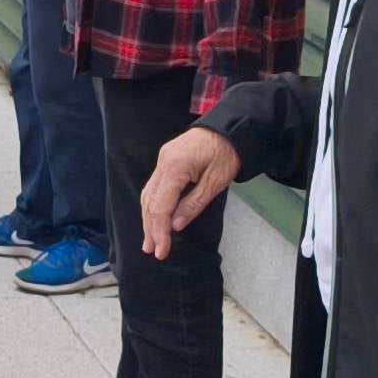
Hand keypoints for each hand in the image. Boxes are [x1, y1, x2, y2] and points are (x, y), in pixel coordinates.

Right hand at [141, 128, 242, 259]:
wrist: (229, 127)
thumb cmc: (226, 153)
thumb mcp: (216, 182)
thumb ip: (194, 204)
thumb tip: (176, 225)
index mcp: (175, 167)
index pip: (161, 206)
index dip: (160, 231)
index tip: (162, 250)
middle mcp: (163, 162)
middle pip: (150, 202)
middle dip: (151, 228)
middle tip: (153, 250)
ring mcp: (162, 160)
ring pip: (148, 195)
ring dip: (148, 219)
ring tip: (149, 241)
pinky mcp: (166, 160)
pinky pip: (154, 187)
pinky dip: (153, 205)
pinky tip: (153, 218)